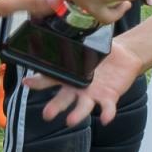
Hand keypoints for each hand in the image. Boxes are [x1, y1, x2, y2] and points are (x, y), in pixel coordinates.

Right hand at [25, 43, 144, 125]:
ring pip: (83, 107)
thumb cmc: (101, 53)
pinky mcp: (109, 98)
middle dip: (55, 107)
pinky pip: (108, 108)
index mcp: (69, 75)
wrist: (124, 56)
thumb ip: (73, 44)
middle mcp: (78, 89)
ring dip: (77, 115)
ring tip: (70, 121)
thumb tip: (59, 30)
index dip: (38, 82)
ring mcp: (93, 94)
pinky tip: (105, 118)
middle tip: (47, 114)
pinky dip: (107, 113)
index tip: (27, 82)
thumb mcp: (86, 46)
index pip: (50, 79)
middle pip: (64, 99)